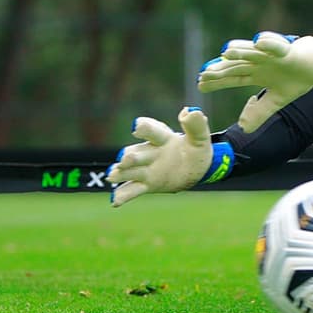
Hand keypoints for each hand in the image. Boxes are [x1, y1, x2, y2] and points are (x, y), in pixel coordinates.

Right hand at [108, 107, 230, 206]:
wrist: (197, 169)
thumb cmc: (197, 150)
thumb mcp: (200, 138)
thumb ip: (196, 126)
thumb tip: (192, 112)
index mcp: (162, 137)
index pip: (152, 131)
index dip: (145, 128)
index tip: (138, 126)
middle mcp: (150, 152)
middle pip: (136, 152)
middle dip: (130, 156)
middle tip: (125, 159)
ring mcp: (146, 169)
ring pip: (130, 171)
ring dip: (121, 173)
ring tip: (112, 176)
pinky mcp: (146, 184)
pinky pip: (132, 189)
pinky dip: (123, 195)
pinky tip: (115, 201)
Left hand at [196, 32, 312, 132]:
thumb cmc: (295, 79)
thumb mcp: (277, 100)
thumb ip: (260, 112)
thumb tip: (243, 129)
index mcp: (255, 74)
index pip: (232, 77)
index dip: (217, 81)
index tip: (199, 84)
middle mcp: (259, 62)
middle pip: (237, 65)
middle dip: (222, 68)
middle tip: (205, 72)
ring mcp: (271, 55)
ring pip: (253, 52)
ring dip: (241, 51)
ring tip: (226, 52)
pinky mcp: (287, 50)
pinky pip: (277, 46)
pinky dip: (269, 43)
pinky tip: (258, 42)